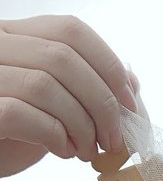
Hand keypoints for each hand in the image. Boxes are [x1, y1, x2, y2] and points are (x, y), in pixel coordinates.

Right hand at [0, 14, 137, 177]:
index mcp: (15, 35)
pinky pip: (21, 114)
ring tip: (88, 150)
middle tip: (113, 138)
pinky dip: (53, 136)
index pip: (70, 30)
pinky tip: (63, 151)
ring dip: (81, 125)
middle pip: (63, 57)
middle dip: (101, 103)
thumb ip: (84, 87)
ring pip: (44, 85)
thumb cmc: (13, 131)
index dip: (108, 64)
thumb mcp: (53, 103)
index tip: (129, 103)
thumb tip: (130, 83)